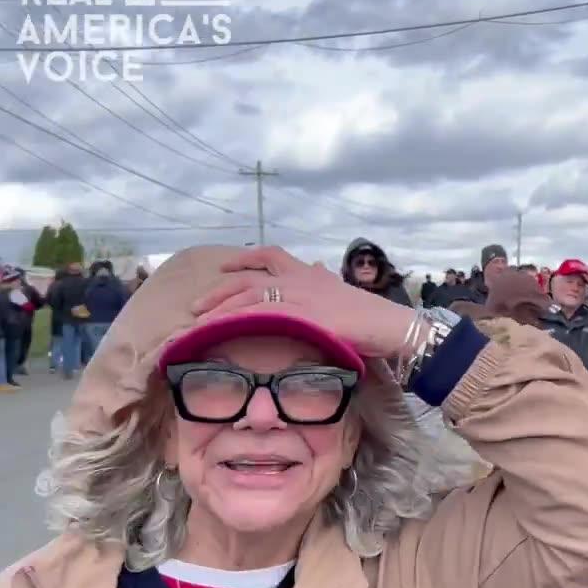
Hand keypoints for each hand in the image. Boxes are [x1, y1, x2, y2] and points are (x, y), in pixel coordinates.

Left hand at [190, 246, 414, 358]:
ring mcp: (301, 295)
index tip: (222, 266)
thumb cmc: (371, 317)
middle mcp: (301, 278)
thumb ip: (324, 282)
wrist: (391, 325)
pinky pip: (262, 315)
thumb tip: (317, 269)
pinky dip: (238, 321)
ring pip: (249, 297)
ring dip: (220, 310)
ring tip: (198, 324)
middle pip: (249, 277)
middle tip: (195, 305)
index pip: (270, 255)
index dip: (243, 258)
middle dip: (219, 290)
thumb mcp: (343, 294)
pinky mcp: (303, 315)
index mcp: (309, 273)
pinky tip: (222, 331)